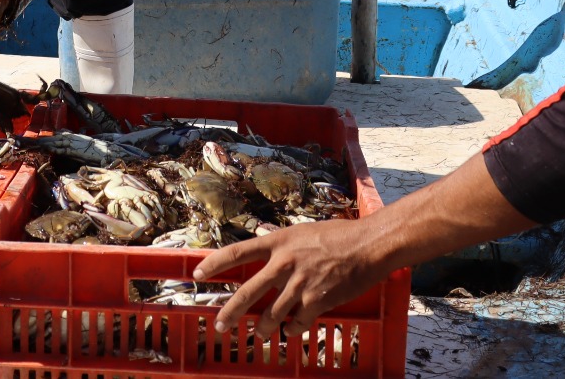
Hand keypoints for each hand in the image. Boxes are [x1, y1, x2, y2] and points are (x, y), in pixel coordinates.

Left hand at [193, 217, 389, 338]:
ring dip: (263, 327)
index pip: (236, 253)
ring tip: (258, 334)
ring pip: (272, 313)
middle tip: (220, 324)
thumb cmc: (338, 235)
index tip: (197, 274)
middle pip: (248, 291)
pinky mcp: (317, 300)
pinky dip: (292, 329)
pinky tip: (291, 331)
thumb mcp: (301, 231)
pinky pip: (297, 322)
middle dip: (230, 311)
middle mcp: (284, 262)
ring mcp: (299, 283)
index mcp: (277, 242)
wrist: (367, 245)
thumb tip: (265, 243)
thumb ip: (281, 242)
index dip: (214, 264)